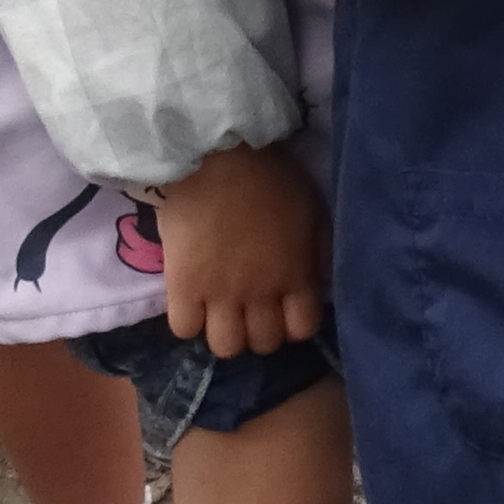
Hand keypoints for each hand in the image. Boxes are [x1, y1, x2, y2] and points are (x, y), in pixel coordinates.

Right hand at [154, 139, 326, 358]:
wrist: (218, 155)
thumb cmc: (270, 176)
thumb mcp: (313, 210)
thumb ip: (318, 252)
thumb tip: (320, 283)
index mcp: (296, 276)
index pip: (301, 330)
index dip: (293, 324)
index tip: (282, 309)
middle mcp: (261, 294)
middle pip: (263, 343)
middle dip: (259, 330)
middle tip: (248, 308)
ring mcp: (220, 294)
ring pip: (225, 347)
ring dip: (224, 332)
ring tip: (219, 310)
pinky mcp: (183, 286)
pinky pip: (184, 329)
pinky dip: (188, 320)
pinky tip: (192, 299)